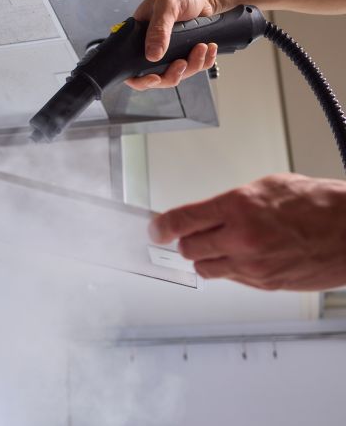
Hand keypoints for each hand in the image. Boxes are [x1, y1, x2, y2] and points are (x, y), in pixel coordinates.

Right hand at [125, 0, 230, 90]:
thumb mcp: (167, 6)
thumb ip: (158, 30)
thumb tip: (152, 54)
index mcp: (139, 35)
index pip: (131, 66)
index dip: (140, 78)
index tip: (154, 78)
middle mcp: (152, 45)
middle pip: (157, 75)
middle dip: (172, 73)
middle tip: (182, 63)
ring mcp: (170, 51)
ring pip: (178, 73)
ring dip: (192, 65)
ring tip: (201, 48)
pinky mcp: (186, 51)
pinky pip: (194, 66)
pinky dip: (204, 61)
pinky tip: (209, 48)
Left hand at [148, 173, 345, 290]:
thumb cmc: (317, 204)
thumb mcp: (266, 187)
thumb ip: (229, 204)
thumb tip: (204, 215)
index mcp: (238, 207)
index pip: (182, 221)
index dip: (161, 227)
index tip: (155, 229)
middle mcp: (241, 238)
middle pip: (187, 249)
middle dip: (185, 241)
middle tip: (191, 234)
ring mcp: (253, 265)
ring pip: (204, 268)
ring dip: (205, 257)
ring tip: (220, 245)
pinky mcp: (264, 284)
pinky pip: (231, 279)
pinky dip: (229, 268)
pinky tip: (243, 255)